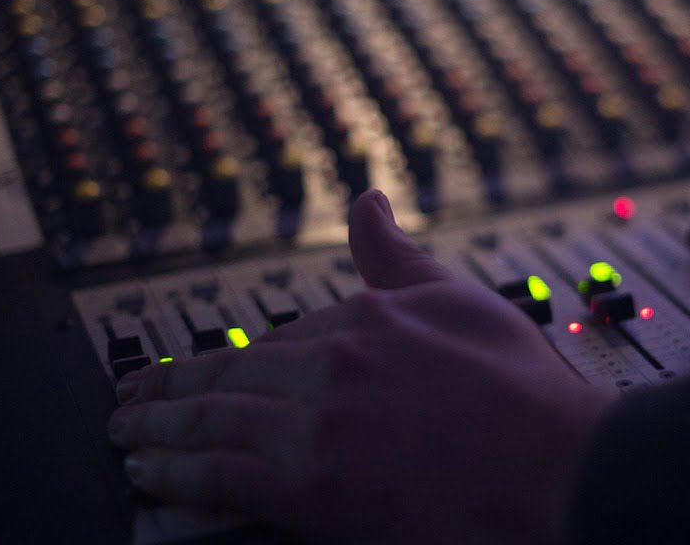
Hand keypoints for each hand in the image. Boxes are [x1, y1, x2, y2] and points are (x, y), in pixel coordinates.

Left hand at [108, 190, 616, 543]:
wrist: (560, 468)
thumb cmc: (524, 394)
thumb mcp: (460, 300)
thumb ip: (399, 255)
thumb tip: (366, 203)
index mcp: (364, 317)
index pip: (279, 337)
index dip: (234, 358)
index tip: (208, 368)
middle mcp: (329, 364)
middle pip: (228, 372)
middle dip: (170, 386)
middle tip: (132, 398)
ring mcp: (314, 425)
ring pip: (210, 420)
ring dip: (159, 427)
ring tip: (129, 434)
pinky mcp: (308, 486)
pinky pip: (219, 475)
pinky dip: (176, 472)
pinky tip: (152, 472)